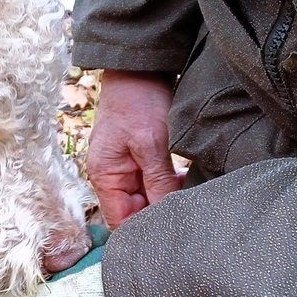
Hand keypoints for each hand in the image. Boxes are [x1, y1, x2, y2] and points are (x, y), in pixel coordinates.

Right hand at [87, 70, 182, 227]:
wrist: (140, 65)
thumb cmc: (138, 100)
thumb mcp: (151, 142)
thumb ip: (159, 181)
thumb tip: (168, 215)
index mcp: (104, 176)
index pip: (121, 221)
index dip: (144, 231)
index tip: (173, 231)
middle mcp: (112, 176)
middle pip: (135, 212)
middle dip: (160, 213)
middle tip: (189, 213)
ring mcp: (126, 167)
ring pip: (147, 197)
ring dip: (167, 199)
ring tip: (191, 197)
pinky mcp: (140, 157)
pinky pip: (153, 182)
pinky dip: (169, 184)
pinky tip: (186, 182)